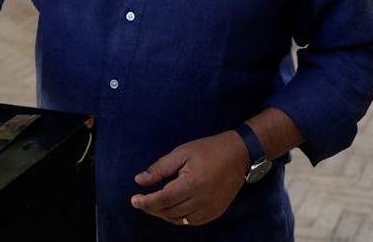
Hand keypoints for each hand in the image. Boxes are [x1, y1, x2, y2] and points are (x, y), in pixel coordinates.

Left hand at [130, 131, 249, 226]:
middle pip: (169, 212)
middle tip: (142, 201)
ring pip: (179, 220)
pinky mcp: (216, 212)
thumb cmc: (208, 150)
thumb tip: (139, 181)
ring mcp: (210, 209)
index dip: (146, 202)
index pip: (162, 200)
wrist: (239, 154)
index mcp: (192, 184)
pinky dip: (179, 218)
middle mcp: (201, 201)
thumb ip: (159, 169)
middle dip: (152, 208)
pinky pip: (192, 222)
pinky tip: (174, 208)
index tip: (134, 200)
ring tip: (156, 203)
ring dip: (164, 214)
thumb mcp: (181, 153)